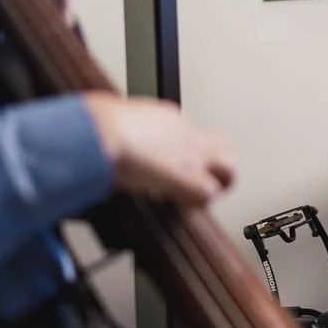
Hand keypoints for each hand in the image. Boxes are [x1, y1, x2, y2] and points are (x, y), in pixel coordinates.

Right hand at [84, 93, 236, 206]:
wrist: (102, 129)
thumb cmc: (97, 125)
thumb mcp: (113, 118)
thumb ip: (120, 128)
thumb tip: (104, 133)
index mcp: (168, 118)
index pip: (194, 136)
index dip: (189, 155)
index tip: (173, 167)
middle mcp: (185, 134)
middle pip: (224, 146)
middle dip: (217, 167)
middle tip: (202, 183)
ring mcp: (190, 156)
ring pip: (230, 166)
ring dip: (218, 184)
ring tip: (197, 198)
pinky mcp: (188, 178)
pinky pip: (209, 193)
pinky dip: (199, 203)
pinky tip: (182, 208)